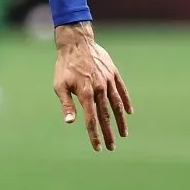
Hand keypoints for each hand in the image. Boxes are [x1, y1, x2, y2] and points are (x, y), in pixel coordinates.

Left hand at [53, 22, 133, 151]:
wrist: (75, 42)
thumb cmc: (64, 65)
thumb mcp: (59, 85)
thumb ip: (66, 104)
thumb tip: (70, 122)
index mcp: (86, 93)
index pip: (92, 119)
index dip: (95, 135)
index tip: (98, 147)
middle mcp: (99, 88)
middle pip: (106, 116)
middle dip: (109, 133)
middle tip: (111, 147)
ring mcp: (108, 80)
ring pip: (117, 105)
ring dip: (121, 121)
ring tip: (123, 134)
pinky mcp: (113, 73)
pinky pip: (122, 90)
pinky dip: (126, 102)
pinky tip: (129, 112)